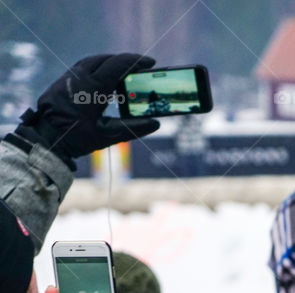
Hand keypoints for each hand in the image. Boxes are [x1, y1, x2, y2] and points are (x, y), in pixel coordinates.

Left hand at [18, 54, 160, 159]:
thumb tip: (155, 123)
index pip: (119, 64)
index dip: (137, 61)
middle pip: (108, 59)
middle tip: (142, 68)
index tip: (151, 63)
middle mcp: (81, 76)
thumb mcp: (108, 135)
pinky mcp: (64, 79)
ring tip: (126, 71)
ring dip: (113, 62)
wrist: (45, 137)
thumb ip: (134, 128)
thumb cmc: (76, 138)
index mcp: (93, 87)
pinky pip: (85, 65)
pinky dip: (100, 66)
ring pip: (95, 60)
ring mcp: (70, 76)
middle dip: (127, 61)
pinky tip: (106, 76)